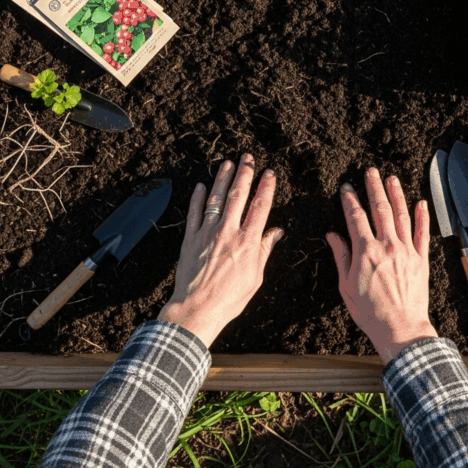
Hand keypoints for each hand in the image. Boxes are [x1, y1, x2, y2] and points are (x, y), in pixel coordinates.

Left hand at [158, 154, 282, 347]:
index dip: (266, 187)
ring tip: (228, 163)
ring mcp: (207, 233)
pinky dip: (197, 197)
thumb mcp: (256, 277)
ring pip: (216, 198)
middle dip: (245, 173)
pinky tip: (200, 185)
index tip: (269, 173)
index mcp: (248, 242)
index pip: (260, 207)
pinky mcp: (190, 238)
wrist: (197, 309)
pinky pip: (194, 212)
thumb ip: (265, 250)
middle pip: (238, 195)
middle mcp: (228, 232)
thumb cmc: (229, 298)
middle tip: (248, 157)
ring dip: (223, 178)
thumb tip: (276, 232)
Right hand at [326, 168, 436, 362]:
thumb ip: (341, 257)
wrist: (400, 329)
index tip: (346, 187)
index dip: (350, 199)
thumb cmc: (370, 312)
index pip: (355, 217)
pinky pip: (422, 233)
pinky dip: (423, 216)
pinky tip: (421, 203)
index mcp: (366, 251)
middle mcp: (387, 245)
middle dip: (374, 188)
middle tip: (371, 172)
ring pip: (401, 215)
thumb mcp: (345, 286)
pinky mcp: (421, 260)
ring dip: (396, 194)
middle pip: (380, 209)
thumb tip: (333, 236)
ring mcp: (406, 251)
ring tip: (392, 179)